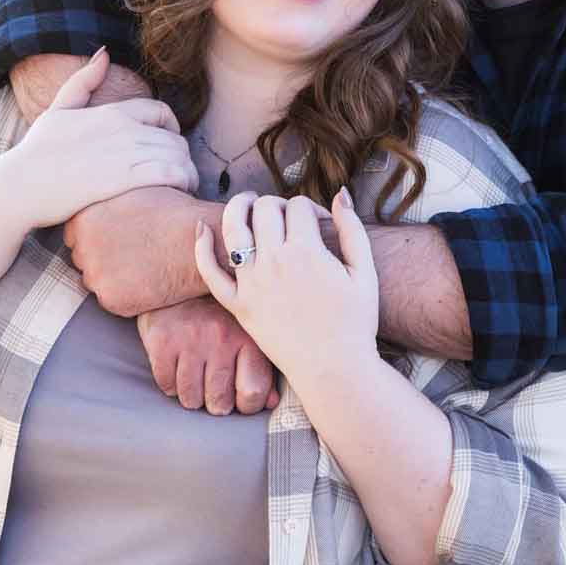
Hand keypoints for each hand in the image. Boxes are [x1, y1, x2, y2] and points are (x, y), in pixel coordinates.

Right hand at [9, 50, 197, 228]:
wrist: (19, 186)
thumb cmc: (36, 152)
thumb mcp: (58, 109)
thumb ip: (83, 81)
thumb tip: (104, 53)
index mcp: (111, 111)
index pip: (161, 111)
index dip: (172, 128)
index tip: (168, 147)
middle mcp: (123, 127)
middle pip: (174, 137)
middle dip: (181, 155)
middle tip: (178, 173)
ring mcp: (125, 151)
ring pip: (178, 155)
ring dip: (187, 172)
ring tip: (183, 187)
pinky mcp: (125, 178)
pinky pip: (171, 173)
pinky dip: (182, 182)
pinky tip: (178, 193)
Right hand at [136, 297, 278, 414]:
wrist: (182, 275)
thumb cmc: (220, 312)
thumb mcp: (246, 332)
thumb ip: (261, 367)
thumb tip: (270, 401)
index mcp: (247, 338)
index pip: (253, 393)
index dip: (246, 406)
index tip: (239, 400)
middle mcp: (221, 339)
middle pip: (219, 402)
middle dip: (216, 404)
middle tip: (213, 392)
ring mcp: (190, 340)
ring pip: (190, 398)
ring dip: (192, 396)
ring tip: (195, 381)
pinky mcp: (162, 340)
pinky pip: (166, 384)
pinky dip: (170, 383)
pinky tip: (176, 369)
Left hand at [194, 189, 377, 385]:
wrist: (334, 370)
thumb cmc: (355, 324)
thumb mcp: (364, 273)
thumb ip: (353, 229)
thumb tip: (341, 194)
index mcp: (307, 251)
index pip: (298, 206)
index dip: (311, 208)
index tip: (319, 224)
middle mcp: (274, 262)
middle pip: (265, 209)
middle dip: (276, 204)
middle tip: (285, 217)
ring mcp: (252, 283)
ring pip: (232, 228)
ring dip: (237, 207)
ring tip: (246, 204)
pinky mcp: (238, 305)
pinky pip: (210, 272)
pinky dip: (201, 248)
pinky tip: (201, 230)